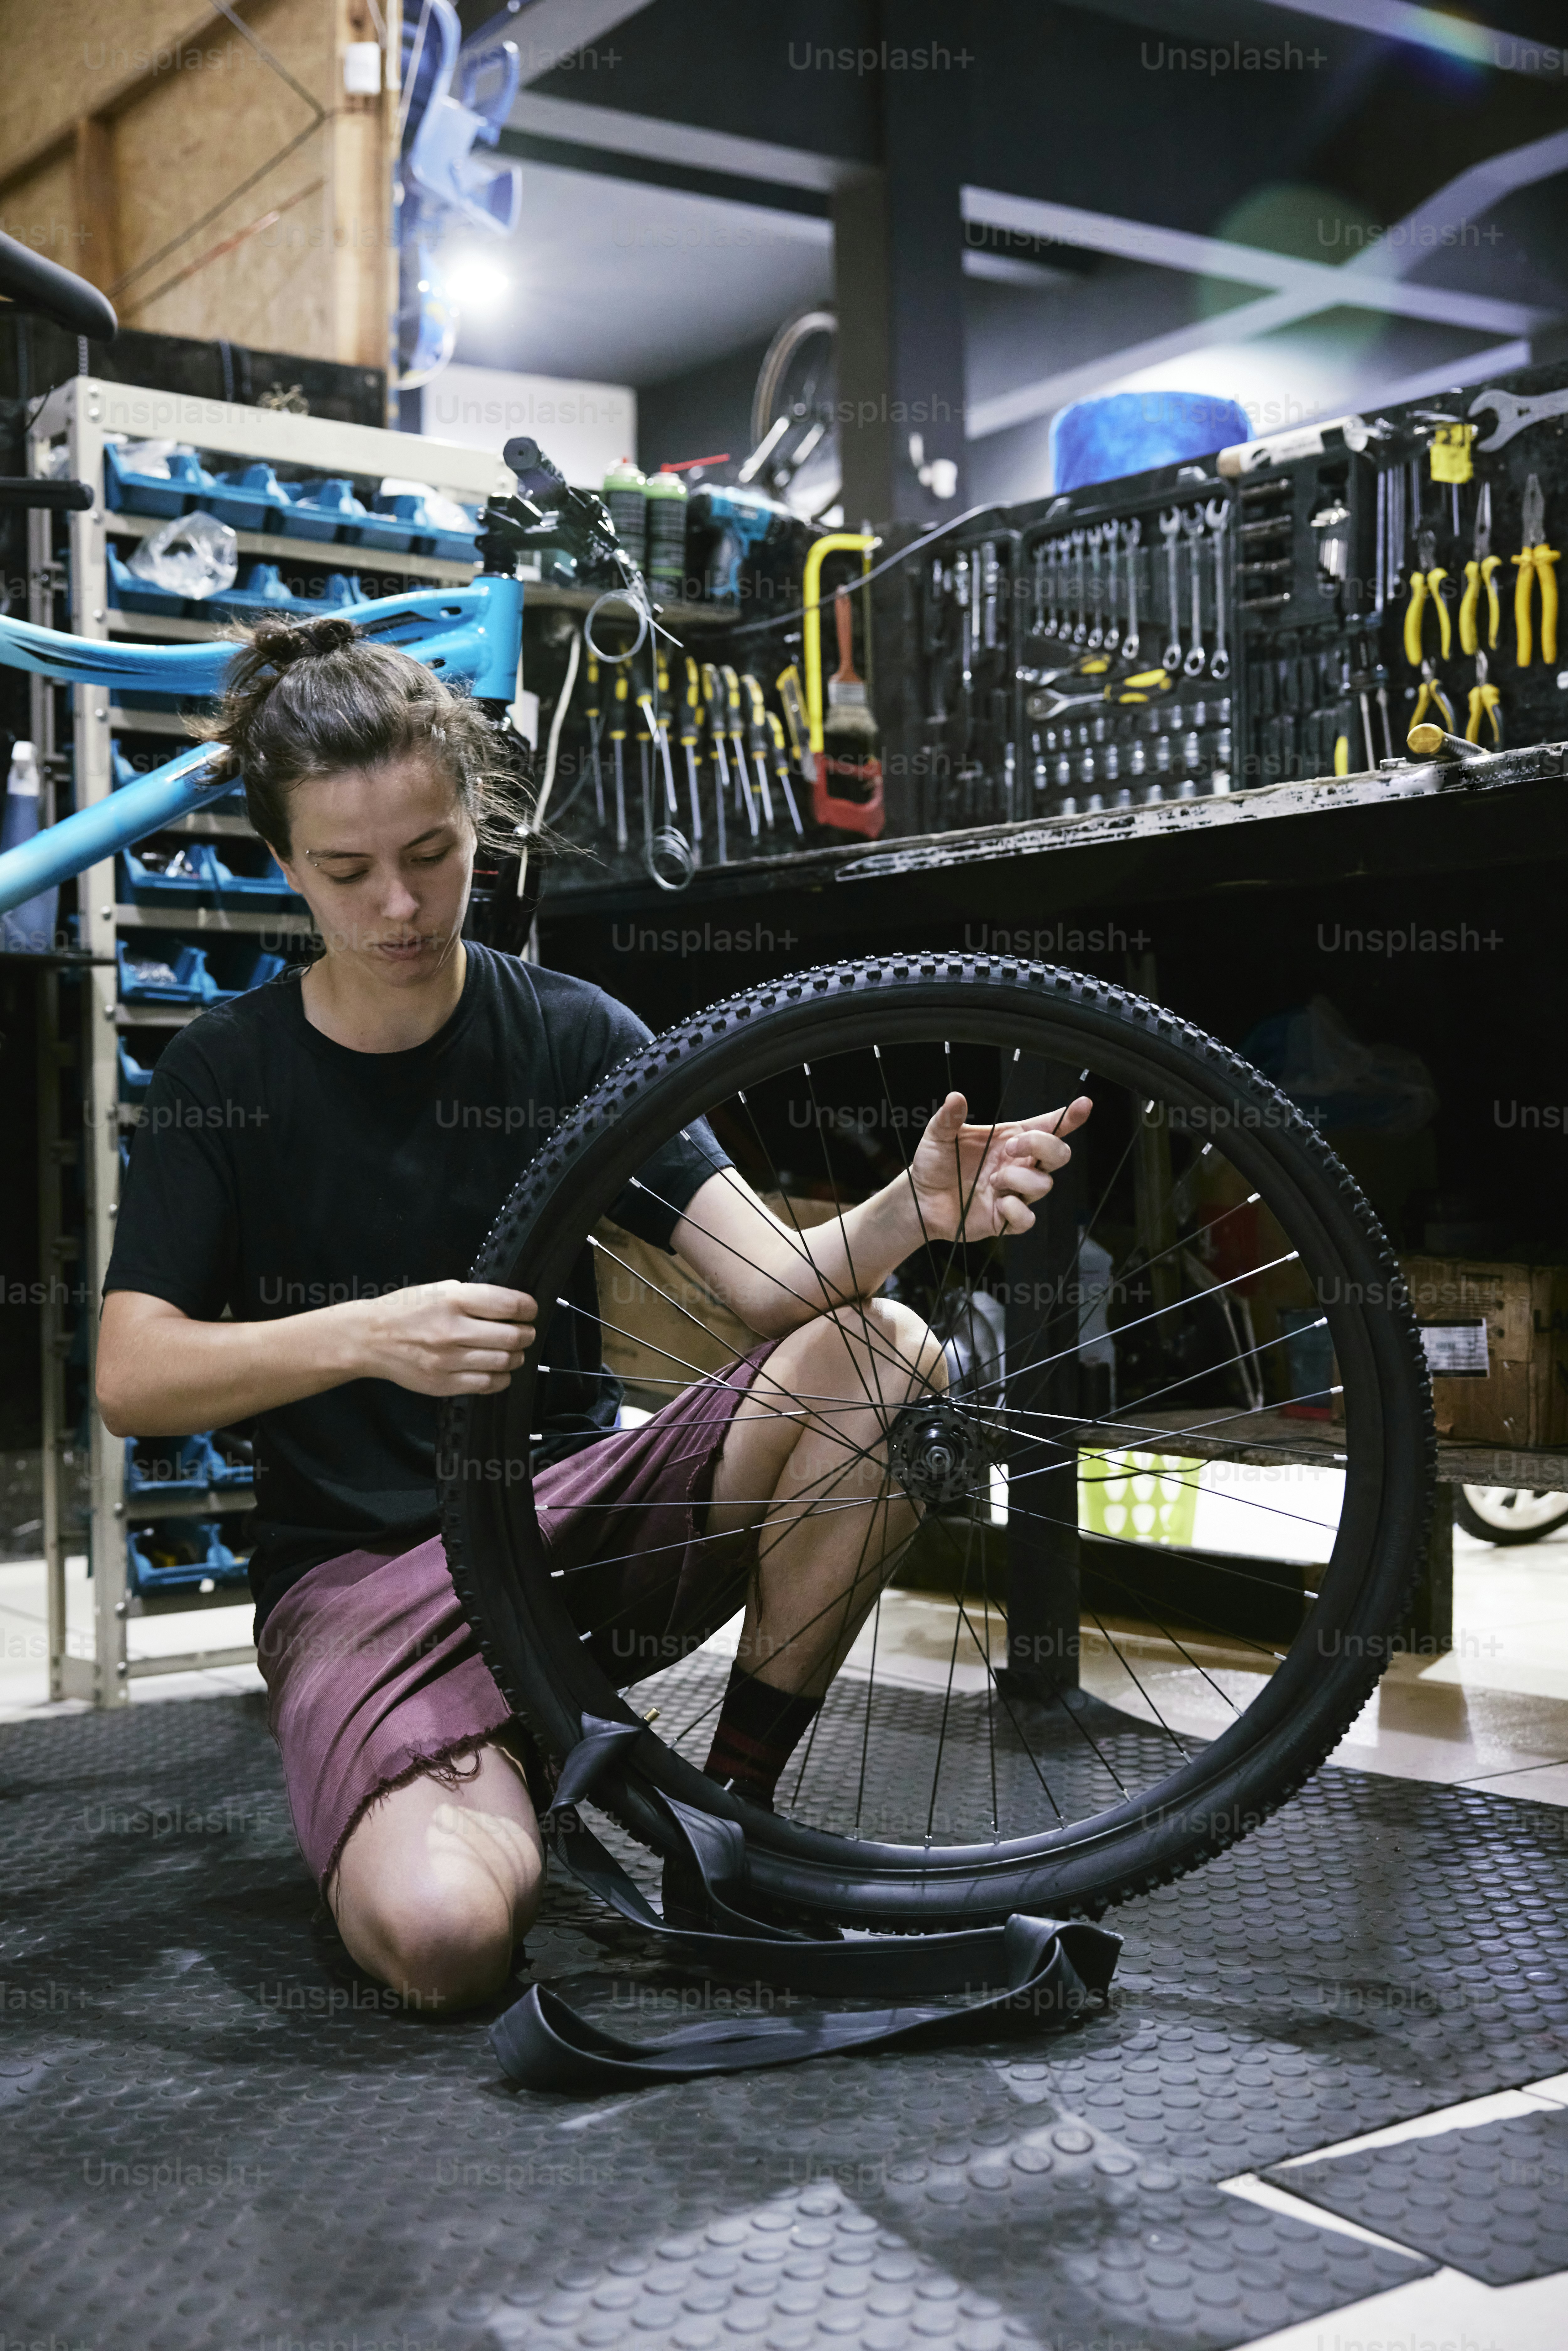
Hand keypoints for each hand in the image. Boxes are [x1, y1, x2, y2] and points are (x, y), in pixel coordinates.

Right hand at [346, 1279, 536, 1396]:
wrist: (368, 1339)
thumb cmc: (405, 1310)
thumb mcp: (437, 1289)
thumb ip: (472, 1296)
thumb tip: (508, 1305)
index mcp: (453, 1300)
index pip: (508, 1304)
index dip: (528, 1308)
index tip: (530, 1310)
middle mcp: (451, 1330)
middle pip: (512, 1336)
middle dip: (526, 1334)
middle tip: (525, 1332)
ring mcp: (447, 1360)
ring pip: (503, 1362)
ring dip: (516, 1356)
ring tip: (512, 1351)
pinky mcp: (442, 1384)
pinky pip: (486, 1384)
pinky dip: (501, 1378)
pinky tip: (497, 1369)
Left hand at [906, 1092, 1092, 1242]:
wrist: (920, 1201)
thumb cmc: (935, 1164)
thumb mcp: (937, 1136)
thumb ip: (949, 1117)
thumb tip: (956, 1097)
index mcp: (1009, 1140)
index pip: (1048, 1127)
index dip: (1069, 1117)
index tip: (1084, 1105)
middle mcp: (1018, 1165)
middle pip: (1059, 1155)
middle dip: (1044, 1146)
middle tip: (1012, 1147)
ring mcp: (1015, 1193)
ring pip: (1044, 1184)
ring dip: (1019, 1178)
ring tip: (992, 1179)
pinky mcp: (1006, 1219)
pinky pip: (1027, 1218)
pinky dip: (1016, 1210)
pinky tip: (998, 1203)